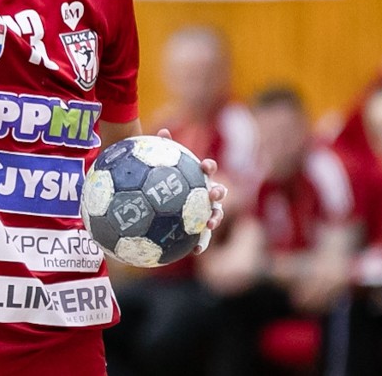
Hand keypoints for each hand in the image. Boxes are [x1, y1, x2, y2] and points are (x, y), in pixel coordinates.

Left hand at [155, 128, 226, 253]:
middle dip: (218, 192)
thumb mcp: (162, 165)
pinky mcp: (199, 228)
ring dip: (214, 218)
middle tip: (214, 193)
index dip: (208, 166)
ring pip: (214, 214)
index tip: (205, 165)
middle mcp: (205, 194)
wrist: (165, 201)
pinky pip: (202, 237)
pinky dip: (201, 244)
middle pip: (217, 192)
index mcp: (198, 178)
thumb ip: (164, 149)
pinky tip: (194, 252)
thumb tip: (163, 131)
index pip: (206, 169)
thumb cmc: (165, 180)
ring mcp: (204, 211)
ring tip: (209, 223)